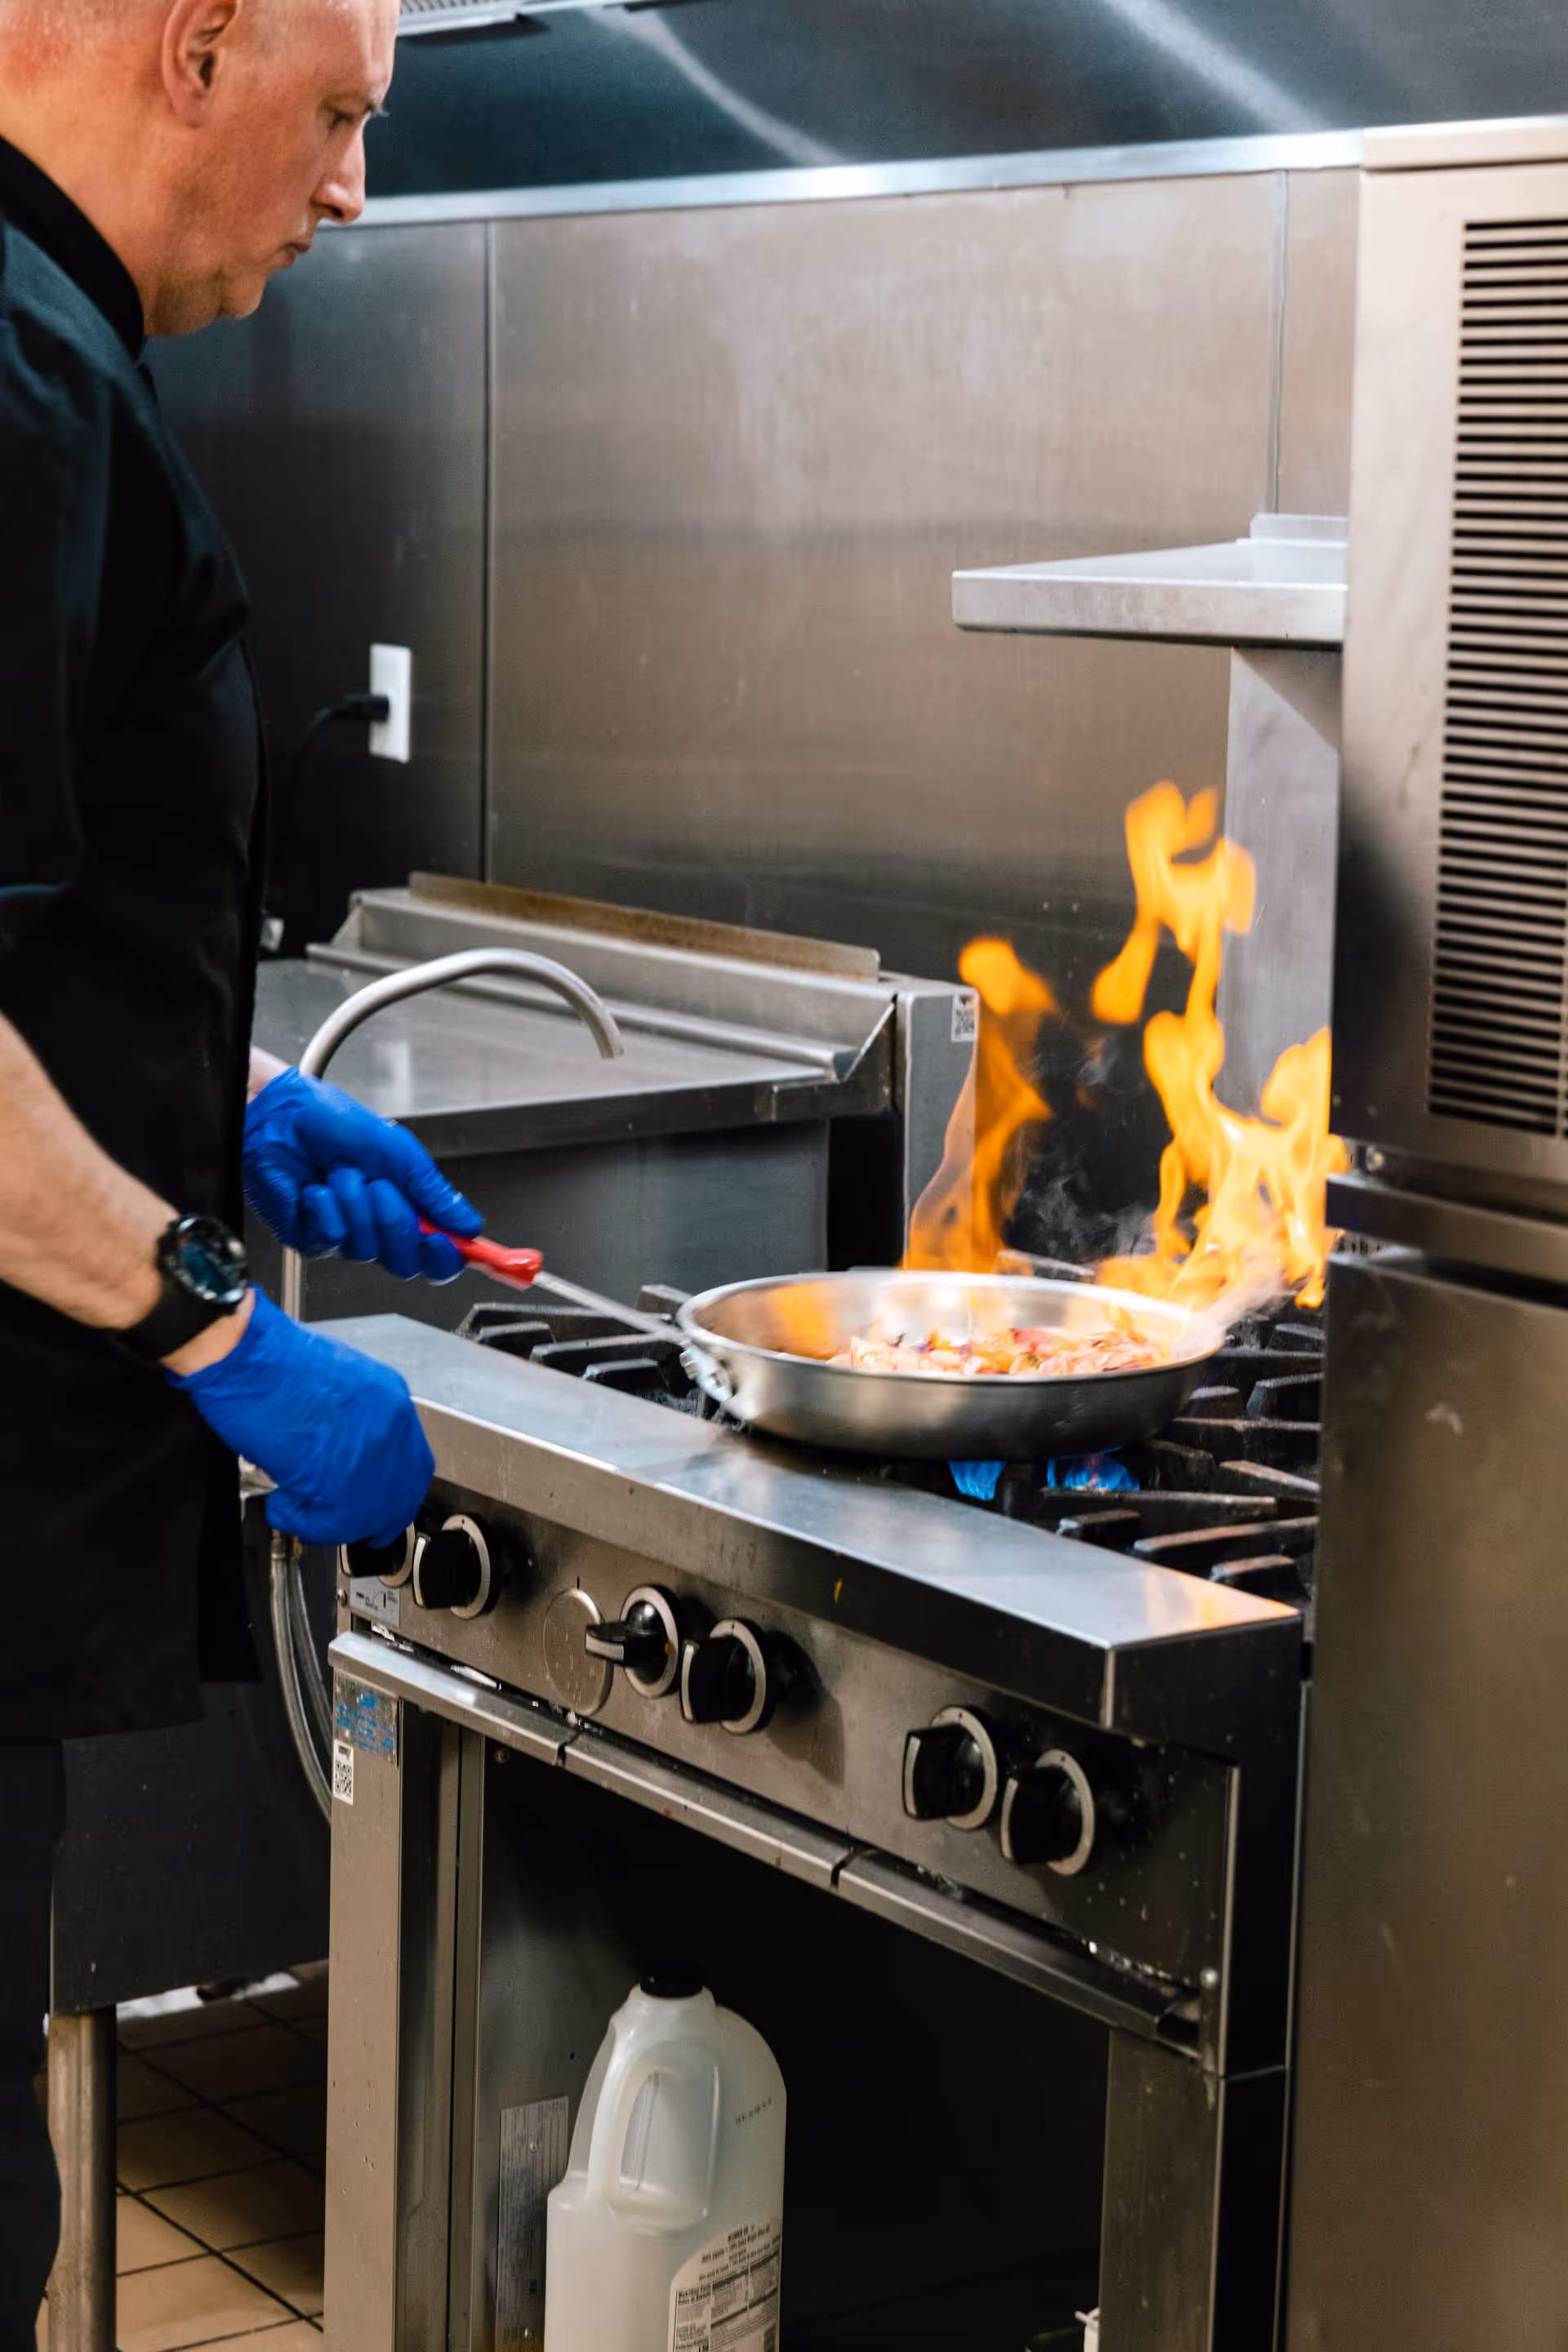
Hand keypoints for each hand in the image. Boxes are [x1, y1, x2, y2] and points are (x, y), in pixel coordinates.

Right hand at [167, 1290, 434, 1546]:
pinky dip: (301, 1521)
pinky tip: (282, 1504)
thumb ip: (353, 1422)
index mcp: (390, 1400)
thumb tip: (344, 1455)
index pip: (411, 1462)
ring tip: (296, 1505)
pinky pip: (330, 1523)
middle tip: (336, 1519)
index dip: (389, 1489)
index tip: (373, 1501)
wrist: (244, 1354)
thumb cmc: (273, 1361)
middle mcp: (390, 1426)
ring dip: (329, 1520)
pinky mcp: (338, 1478)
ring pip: (366, 1514)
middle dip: (368, 1515)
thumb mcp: (333, 1384)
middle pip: (399, 1496)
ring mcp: (368, 1454)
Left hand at [244, 1067, 481, 1281]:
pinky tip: (317, 1187)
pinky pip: (333, 1238)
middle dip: (397, 1222)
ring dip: (356, 1204)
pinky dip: (328, 1208)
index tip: (452, 1245)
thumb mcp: (401, 1153)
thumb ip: (436, 1193)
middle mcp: (377, 1227)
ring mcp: (345, 1236)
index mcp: (406, 1207)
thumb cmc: (335, 1123)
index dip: (448, 1256)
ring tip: (341, 1173)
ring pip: (368, 1248)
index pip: (436, 1252)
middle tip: (383, 1188)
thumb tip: (468, 1223)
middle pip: (406, 1262)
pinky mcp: (311, 1239)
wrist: (283, 1116)